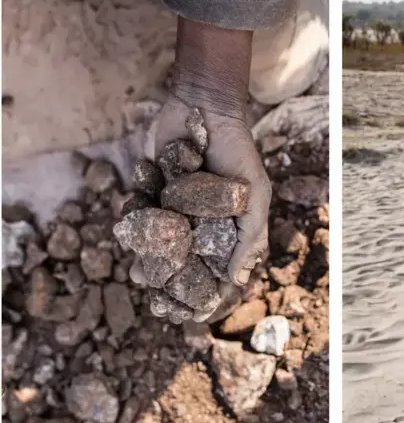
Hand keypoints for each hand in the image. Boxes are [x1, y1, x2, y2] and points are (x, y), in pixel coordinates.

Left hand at [130, 96, 270, 321]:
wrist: (204, 107)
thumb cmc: (237, 151)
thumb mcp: (255, 195)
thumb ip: (250, 236)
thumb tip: (240, 280)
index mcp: (229, 228)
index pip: (220, 270)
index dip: (209, 294)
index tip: (194, 316)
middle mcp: (203, 222)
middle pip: (186, 264)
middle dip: (172, 285)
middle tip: (158, 302)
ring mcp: (177, 209)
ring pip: (159, 246)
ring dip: (148, 262)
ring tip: (138, 276)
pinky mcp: (153, 193)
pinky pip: (140, 217)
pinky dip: (134, 225)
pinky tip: (129, 234)